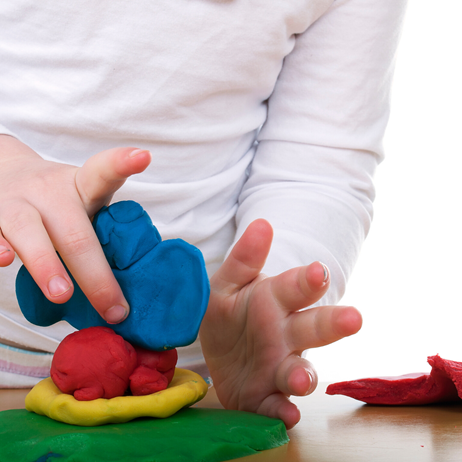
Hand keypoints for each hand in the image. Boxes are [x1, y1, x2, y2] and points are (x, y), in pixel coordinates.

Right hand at [0, 135, 150, 322]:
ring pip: (27, 230)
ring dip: (46, 264)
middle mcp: (47, 191)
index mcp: (79, 186)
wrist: (4, 171)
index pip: (102, 173)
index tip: (143, 156)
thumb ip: (98, 228)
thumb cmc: (57, 200)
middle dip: (94, 273)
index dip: (122, 163)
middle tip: (112, 307)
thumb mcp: (81, 200)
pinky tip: (3, 261)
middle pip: (74, 231)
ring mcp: (12, 201)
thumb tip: (123, 292)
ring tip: (61, 294)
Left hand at [199, 219, 361, 428]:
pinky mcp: (265, 396)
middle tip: (353, 319)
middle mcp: (285, 333)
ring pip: (300, 369)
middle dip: (333, 323)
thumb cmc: (230, 310)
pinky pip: (277, 405)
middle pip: (314, 327)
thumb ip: (244, 259)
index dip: (309, 280)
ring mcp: (278, 366)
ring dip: (305, 375)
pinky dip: (282, 411)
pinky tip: (286, 416)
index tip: (318, 272)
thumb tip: (262, 224)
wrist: (219, 349)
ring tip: (303, 379)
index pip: (297, 287)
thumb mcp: (228, 283)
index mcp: (276, 300)